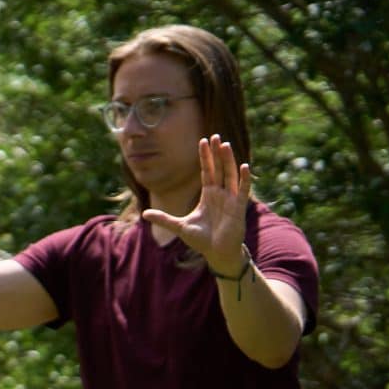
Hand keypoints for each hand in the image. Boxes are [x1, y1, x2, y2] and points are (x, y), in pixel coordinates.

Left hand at [141, 134, 251, 273]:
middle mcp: (220, 194)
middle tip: (216, 135)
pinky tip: (244, 166)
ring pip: (230, 175)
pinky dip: (243, 179)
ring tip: (226, 145)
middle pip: (219, 168)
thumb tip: (144, 213)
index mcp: (208, 195)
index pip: (207, 171)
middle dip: (217, 153)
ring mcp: (230, 199)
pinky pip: (242, 190)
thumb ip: (164, 218)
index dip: (205, 157)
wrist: (217, 253)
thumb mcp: (179, 226)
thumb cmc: (202, 239)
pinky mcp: (238, 208)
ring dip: (229, 160)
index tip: (203, 141)